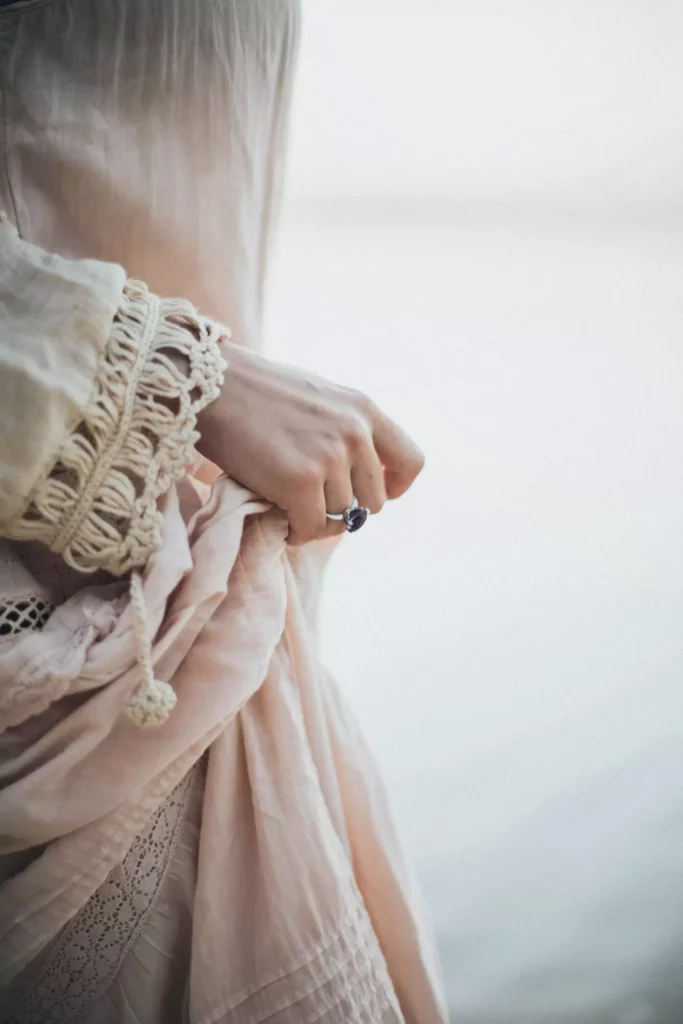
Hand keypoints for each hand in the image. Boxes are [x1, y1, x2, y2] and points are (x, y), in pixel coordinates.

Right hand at [196, 340, 424, 544]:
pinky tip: (278, 516)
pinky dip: (295, 530)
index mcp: (364, 409)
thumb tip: (357, 477)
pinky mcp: (300, 482)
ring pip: (341, 517)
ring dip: (315, 518)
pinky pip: (311, 528)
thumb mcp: (319, 398)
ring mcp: (330, 458)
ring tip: (287, 501)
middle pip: (374, 501)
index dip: (395, 487)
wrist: (211, 385)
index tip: (371, 494)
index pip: (412, 462)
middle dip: (346, 508)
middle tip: (313, 502)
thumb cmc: (257, 392)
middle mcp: (355, 433)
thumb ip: (346, 429)